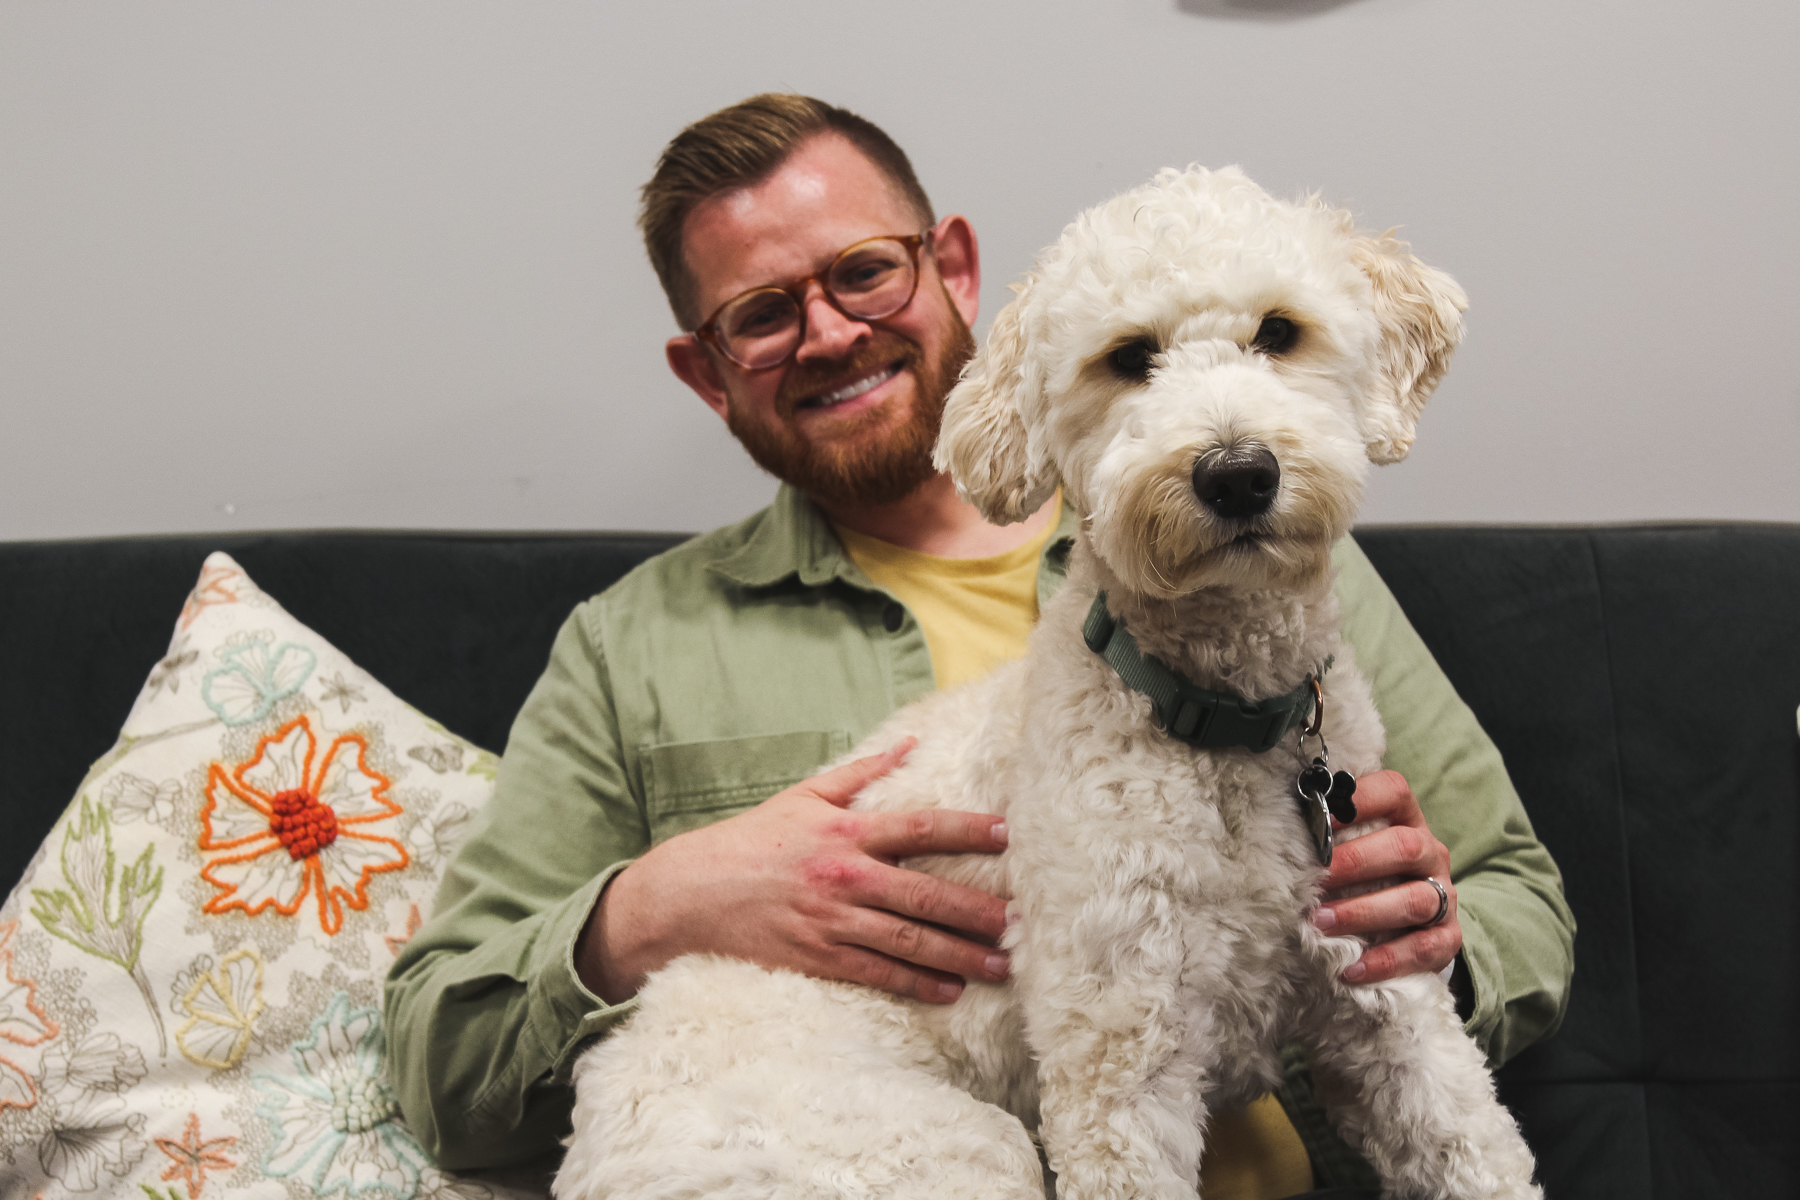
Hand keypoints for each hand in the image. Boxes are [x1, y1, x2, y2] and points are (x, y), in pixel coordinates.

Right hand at [577, 739, 1010, 1005]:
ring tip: (1000, 966)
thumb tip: (912, 743)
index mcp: (845, 831)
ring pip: (907, 941)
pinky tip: (949, 991)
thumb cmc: (751, 841)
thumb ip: (861, 773)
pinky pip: (876, 974)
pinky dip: (915, 984)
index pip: (921, 828)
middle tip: (1021, 923)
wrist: (689, 892)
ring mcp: (831, 921)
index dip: (968, 831)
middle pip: (924, 894)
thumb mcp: (802, 796)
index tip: (1009, 836)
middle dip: (976, 911)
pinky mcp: (816, 957)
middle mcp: (845, 877)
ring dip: (958, 956)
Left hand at [1309, 769, 1460, 983]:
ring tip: (1321, 922)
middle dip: (1354, 862)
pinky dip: (1387, 959)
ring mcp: (1443, 895)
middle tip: (1313, 879)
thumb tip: (1270, 822)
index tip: (1317, 816)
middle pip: (1404, 846)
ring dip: (1362, 912)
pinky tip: (1351, 968)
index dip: (1358, 800)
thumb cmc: (1365, 874)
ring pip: (1414, 899)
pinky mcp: (1447, 937)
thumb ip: (1326, 833)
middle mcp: (1429, 852)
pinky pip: (1424, 948)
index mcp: (1405, 818)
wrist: (1411, 923)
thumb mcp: (1349, 846)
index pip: (1393, 791)